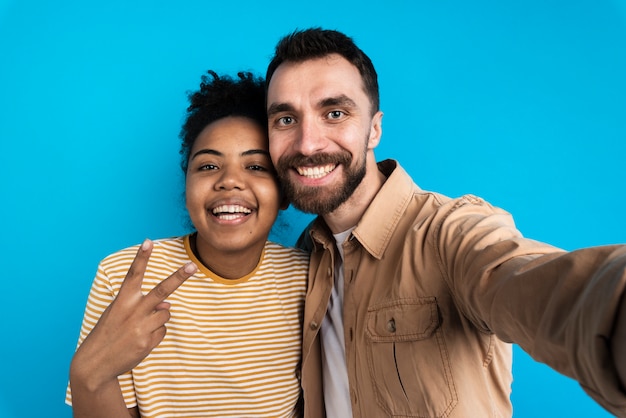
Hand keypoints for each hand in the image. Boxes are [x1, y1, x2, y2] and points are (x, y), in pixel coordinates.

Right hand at [70, 239, 196, 390]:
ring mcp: (140, 327)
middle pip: (161, 290)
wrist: (95, 364)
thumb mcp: (121, 314)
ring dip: (159, 318)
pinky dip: (155, 334)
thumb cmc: (110, 333)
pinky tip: (139, 340)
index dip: (141, 257)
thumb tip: (167, 305)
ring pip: (166, 312)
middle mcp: (132, 311)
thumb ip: (143, 305)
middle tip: (193, 266)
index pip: (133, 274)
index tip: (148, 241)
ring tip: (139, 328)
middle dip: (179, 277)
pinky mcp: (147, 342)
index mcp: (122, 300)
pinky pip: (162, 330)